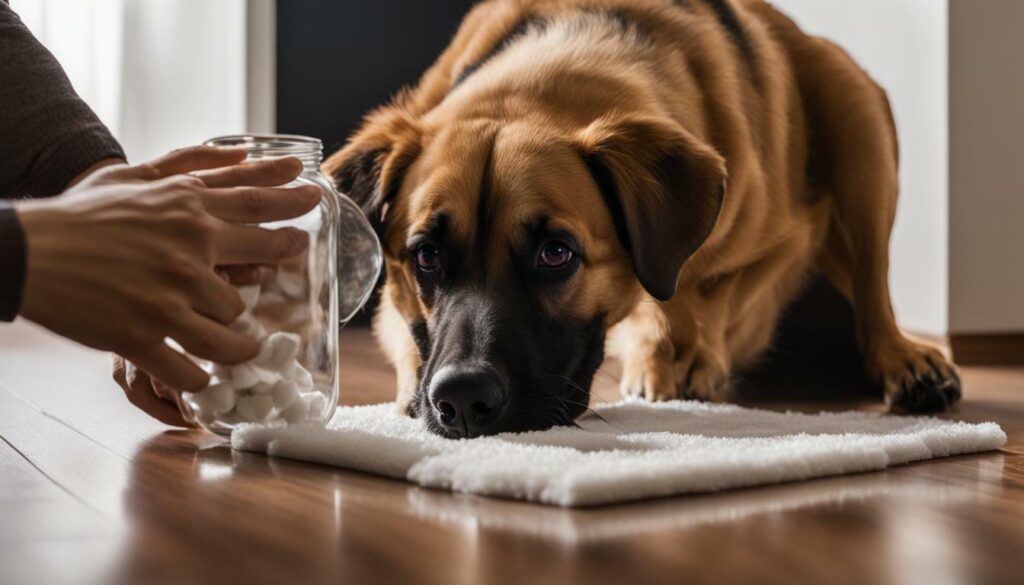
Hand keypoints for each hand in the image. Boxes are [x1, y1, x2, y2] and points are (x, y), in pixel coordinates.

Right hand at [17, 146, 320, 424]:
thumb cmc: (81, 213)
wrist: (25, 252)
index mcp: (187, 211)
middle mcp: (187, 254)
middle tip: (284, 277)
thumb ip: (191, 164)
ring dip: (238, 341)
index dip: (291, 203)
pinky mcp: (141, 337)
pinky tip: (203, 376)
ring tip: (241, 344)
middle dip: (276, 272)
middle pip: (256, 273)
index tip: (315, 198)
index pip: (256, 204)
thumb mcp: (134, 176)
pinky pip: (191, 371)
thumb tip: (242, 152)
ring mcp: (166, 298)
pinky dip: (200, 379)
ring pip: (231, 330)